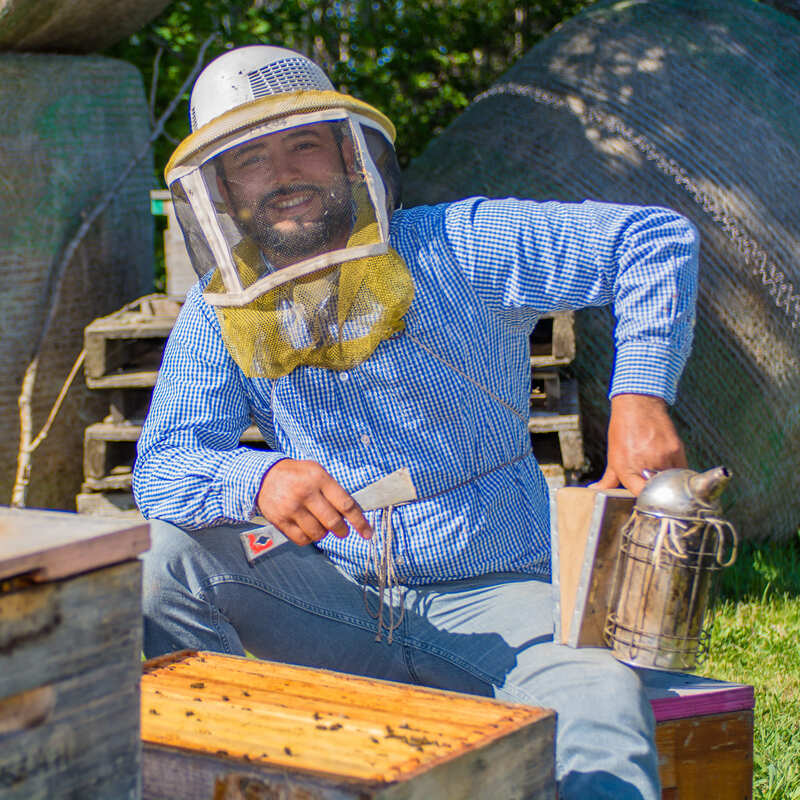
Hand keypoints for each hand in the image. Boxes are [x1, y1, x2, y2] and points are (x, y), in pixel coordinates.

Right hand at [257, 459, 372, 545]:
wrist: (264, 476)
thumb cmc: (298, 474)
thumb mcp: (317, 472)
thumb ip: (334, 490)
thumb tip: (353, 515)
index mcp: (319, 478)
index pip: (345, 504)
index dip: (359, 522)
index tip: (368, 533)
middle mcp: (305, 493)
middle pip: (332, 522)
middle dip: (342, 530)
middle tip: (342, 531)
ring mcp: (291, 508)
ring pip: (318, 533)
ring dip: (324, 534)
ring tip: (321, 526)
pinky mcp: (280, 520)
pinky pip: (302, 539)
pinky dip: (309, 539)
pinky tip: (309, 530)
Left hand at [591, 393, 686, 494]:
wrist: (638, 405)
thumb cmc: (623, 430)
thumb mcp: (613, 455)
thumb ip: (608, 478)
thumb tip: (595, 490)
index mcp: (626, 468)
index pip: (639, 495)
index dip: (643, 499)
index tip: (645, 499)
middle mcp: (644, 464)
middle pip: (657, 490)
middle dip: (657, 491)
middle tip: (655, 488)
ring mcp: (662, 457)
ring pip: (672, 481)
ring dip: (669, 482)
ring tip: (663, 475)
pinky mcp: (676, 450)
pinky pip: (682, 470)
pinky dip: (678, 472)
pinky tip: (671, 467)